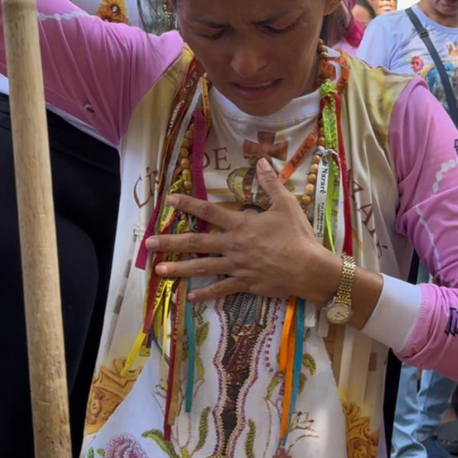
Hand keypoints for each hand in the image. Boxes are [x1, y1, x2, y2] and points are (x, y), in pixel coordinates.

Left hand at [145, 158, 340, 304]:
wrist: (308, 268)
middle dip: (171, 241)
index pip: (209, 211)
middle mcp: (233, 245)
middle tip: (149, 243)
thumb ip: (271, 184)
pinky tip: (190, 296)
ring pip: (202, 267)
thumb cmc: (298, 235)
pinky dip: (205, 293)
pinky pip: (221, 289)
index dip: (188, 204)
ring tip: (159, 270)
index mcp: (242, 225)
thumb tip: (262, 161)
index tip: (169, 200)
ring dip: (179, 269)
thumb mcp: (287, 205)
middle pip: (196, 242)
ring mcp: (236, 267)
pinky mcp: (244, 284)